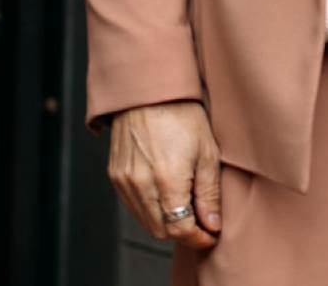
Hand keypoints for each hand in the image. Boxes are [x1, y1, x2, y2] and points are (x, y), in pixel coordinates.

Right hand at [107, 99, 221, 248]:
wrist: (150, 90)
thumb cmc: (182, 114)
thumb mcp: (207, 151)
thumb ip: (209, 193)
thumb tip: (212, 225)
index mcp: (167, 179)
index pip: (180, 229)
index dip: (198, 237)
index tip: (210, 234)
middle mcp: (141, 184)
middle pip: (161, 230)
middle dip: (183, 232)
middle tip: (201, 222)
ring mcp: (124, 181)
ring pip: (145, 221)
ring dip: (166, 222)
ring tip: (186, 205)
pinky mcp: (115, 176)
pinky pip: (133, 206)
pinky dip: (150, 209)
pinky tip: (166, 194)